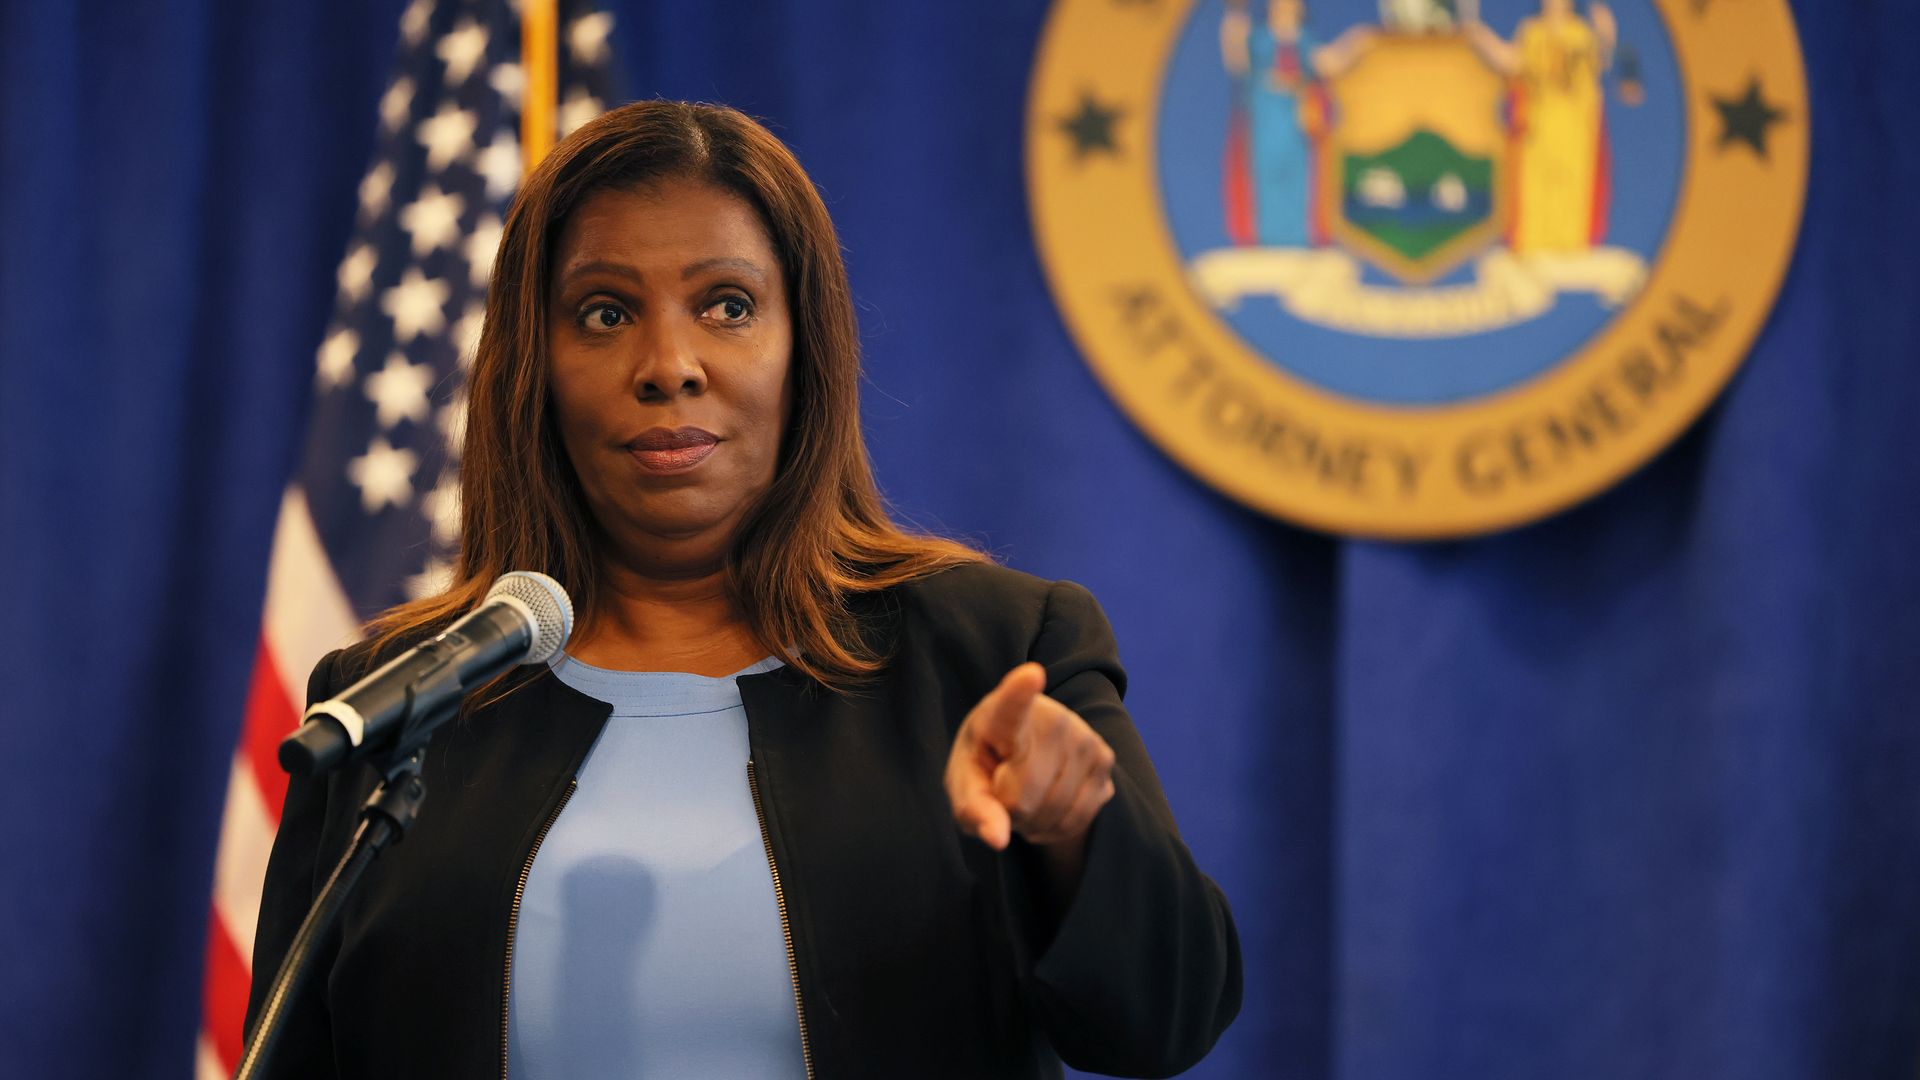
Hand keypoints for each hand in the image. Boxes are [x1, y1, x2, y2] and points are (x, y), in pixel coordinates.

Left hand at [945, 662, 1116, 851]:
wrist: (1023, 755)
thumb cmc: (985, 766)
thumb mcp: (965, 786)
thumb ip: (974, 810)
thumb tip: (997, 839)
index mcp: (1001, 714)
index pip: (1012, 704)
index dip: (1020, 691)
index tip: (1032, 674)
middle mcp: (1051, 717)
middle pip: (1024, 793)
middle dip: (1009, 810)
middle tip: (1004, 792)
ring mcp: (1084, 737)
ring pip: (1054, 810)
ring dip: (1034, 822)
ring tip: (1026, 798)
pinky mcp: (1105, 760)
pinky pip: (1078, 818)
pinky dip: (1057, 828)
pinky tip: (1047, 807)